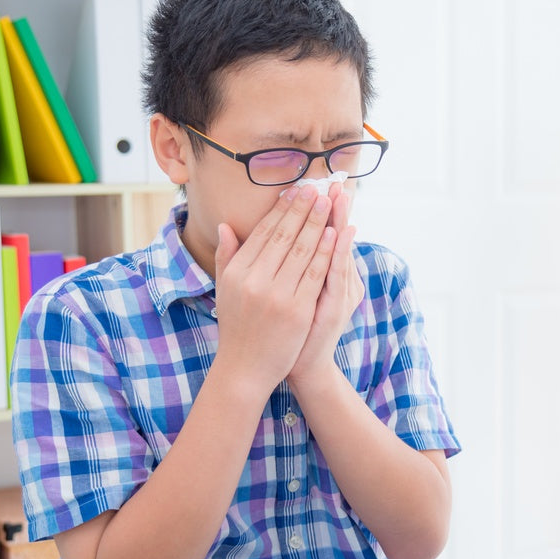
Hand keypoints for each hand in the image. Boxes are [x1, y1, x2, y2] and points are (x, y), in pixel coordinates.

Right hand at [212, 184, 338, 392]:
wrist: (244, 370)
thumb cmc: (236, 328)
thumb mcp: (225, 291)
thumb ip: (227, 257)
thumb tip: (224, 226)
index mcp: (237, 272)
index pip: (262, 233)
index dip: (281, 211)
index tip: (294, 192)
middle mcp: (254, 280)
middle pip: (284, 236)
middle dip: (302, 209)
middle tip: (316, 188)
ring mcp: (276, 295)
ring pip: (302, 250)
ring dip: (317, 223)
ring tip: (329, 202)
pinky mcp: (297, 310)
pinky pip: (315, 274)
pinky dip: (326, 251)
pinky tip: (335, 234)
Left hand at [289, 183, 364, 386]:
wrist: (303, 364)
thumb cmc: (294, 328)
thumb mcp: (298, 292)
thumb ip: (293, 263)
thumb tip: (291, 235)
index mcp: (324, 273)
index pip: (326, 234)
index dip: (326, 210)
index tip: (324, 183)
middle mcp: (336, 280)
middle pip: (335, 236)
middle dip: (334, 208)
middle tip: (336, 180)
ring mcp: (339, 292)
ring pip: (339, 250)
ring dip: (340, 221)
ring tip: (341, 196)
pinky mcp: (337, 306)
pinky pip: (336, 274)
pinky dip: (337, 253)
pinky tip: (341, 233)